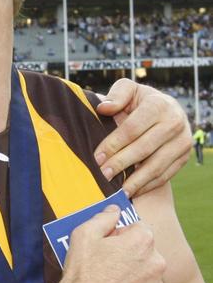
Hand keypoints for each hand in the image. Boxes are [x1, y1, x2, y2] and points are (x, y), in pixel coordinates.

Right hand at [60, 205, 165, 282]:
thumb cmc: (82, 272)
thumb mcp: (84, 234)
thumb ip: (104, 217)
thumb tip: (115, 210)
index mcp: (142, 240)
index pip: (139, 228)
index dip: (121, 235)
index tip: (108, 245)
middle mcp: (156, 262)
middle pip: (146, 251)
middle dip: (130, 254)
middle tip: (108, 265)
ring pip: (148, 273)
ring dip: (135, 274)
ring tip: (112, 282)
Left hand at [94, 80, 190, 196]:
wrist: (167, 112)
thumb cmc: (139, 103)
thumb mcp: (128, 91)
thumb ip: (116, 95)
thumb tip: (103, 107)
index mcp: (158, 104)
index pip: (132, 128)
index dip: (113, 144)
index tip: (97, 158)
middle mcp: (175, 122)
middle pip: (143, 149)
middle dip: (120, 164)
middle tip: (103, 175)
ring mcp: (182, 141)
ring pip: (156, 166)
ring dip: (134, 181)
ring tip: (116, 190)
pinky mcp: (184, 157)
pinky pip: (164, 176)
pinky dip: (146, 186)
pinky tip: (130, 191)